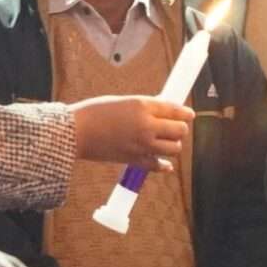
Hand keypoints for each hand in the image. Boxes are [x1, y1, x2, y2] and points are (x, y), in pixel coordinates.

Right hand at [70, 96, 192, 169]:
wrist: (76, 132)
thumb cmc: (95, 112)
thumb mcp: (123, 101)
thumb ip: (145, 107)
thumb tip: (163, 111)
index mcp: (143, 105)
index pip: (176, 110)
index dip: (186, 113)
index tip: (189, 115)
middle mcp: (146, 125)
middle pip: (180, 130)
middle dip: (180, 129)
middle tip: (175, 128)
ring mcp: (142, 144)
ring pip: (174, 149)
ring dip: (173, 146)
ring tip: (166, 142)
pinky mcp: (135, 160)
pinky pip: (159, 165)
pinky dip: (164, 165)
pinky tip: (165, 163)